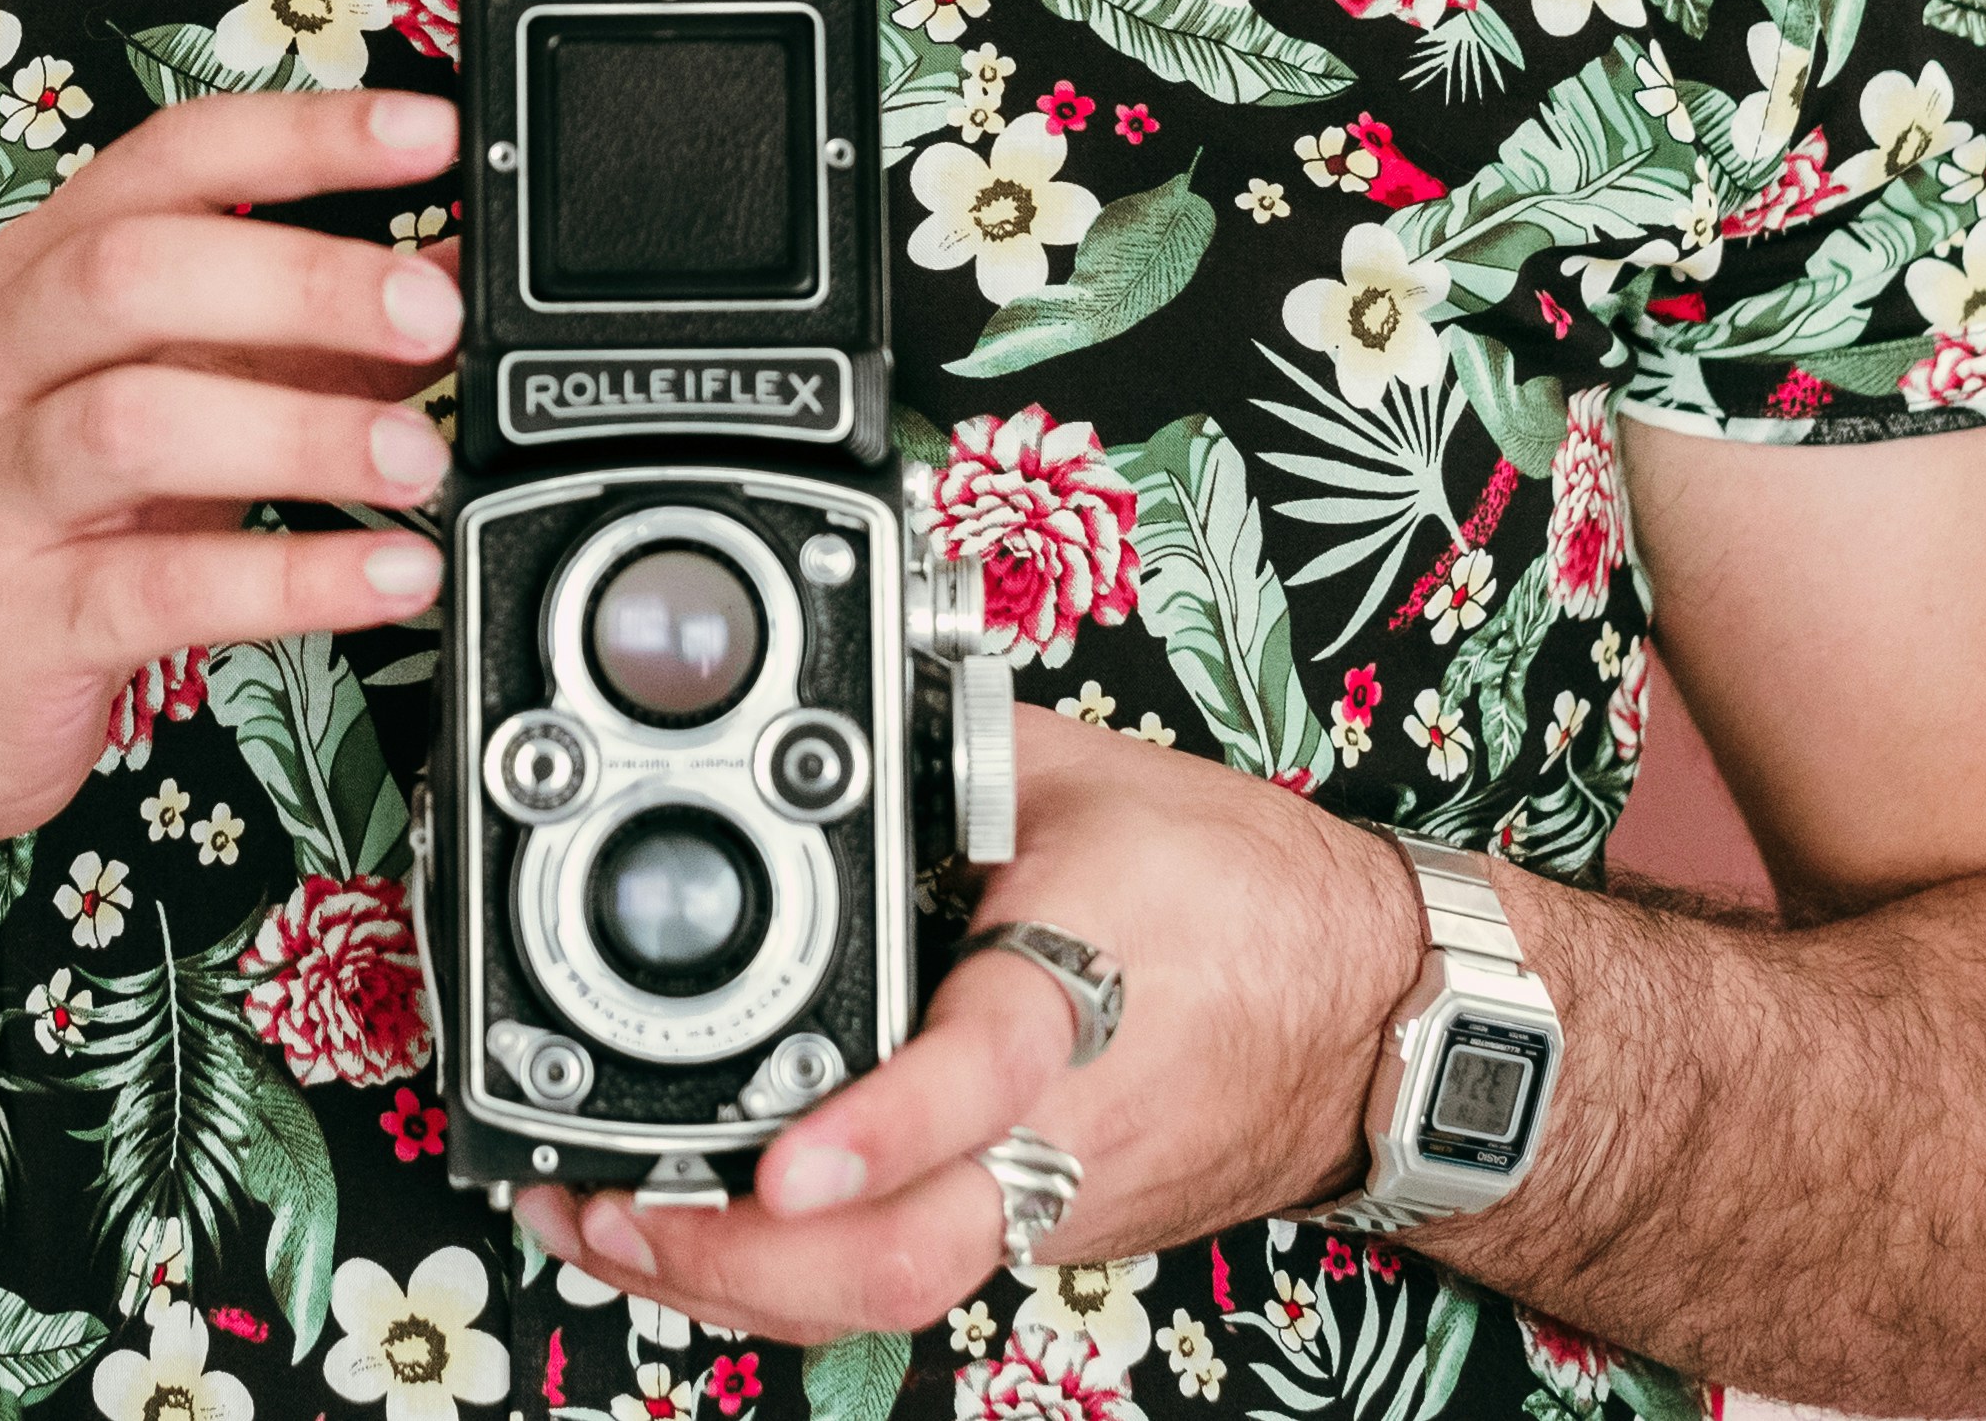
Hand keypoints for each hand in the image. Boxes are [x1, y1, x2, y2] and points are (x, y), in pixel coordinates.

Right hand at [0, 88, 462, 885]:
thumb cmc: (54, 528)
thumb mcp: (181, 402)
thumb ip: (306, 340)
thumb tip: (449, 276)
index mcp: (42, 277)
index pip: (168, 160)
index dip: (301, 135)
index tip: (427, 132)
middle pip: (137, 272)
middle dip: (303, 279)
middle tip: (431, 316)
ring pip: (134, 421)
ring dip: (300, 431)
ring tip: (418, 460)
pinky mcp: (11, 619)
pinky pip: (154, 587)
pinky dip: (287, 578)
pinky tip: (386, 575)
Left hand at [514, 708, 1419, 1344]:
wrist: (1379, 1019)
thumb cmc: (1250, 895)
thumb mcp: (1094, 775)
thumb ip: (956, 746)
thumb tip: (844, 695)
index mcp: (1078, 999)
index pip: (974, 1078)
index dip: (873, 1130)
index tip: (778, 1156)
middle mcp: (1059, 1133)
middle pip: (901, 1254)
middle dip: (738, 1257)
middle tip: (605, 1210)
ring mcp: (1051, 1204)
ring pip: (890, 1290)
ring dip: (738, 1278)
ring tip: (605, 1224)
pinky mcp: (1044, 1233)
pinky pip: (907, 1277)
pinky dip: (797, 1271)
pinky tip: (708, 1234)